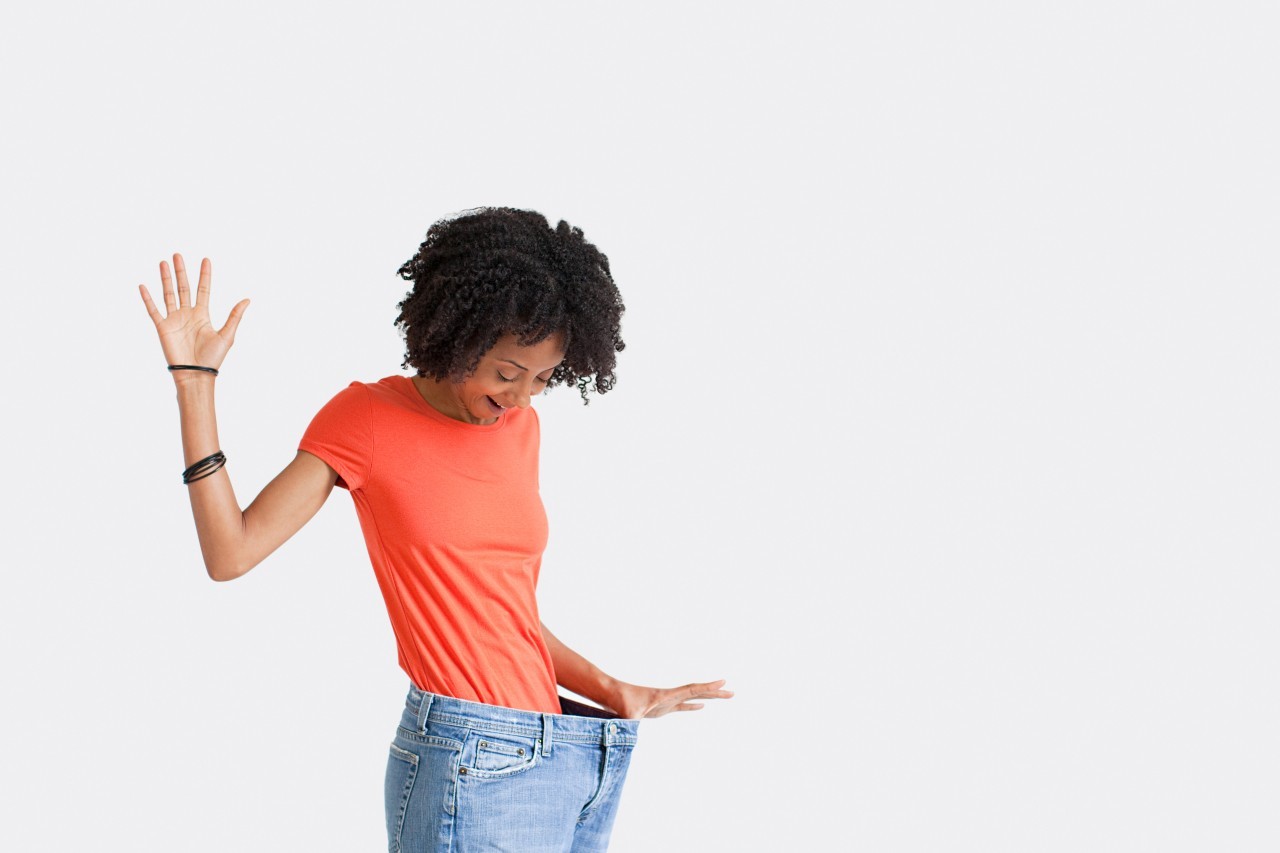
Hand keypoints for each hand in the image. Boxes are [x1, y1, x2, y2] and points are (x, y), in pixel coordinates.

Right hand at [139, 254, 248, 378]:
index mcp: (203, 315)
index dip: (205, 275)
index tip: (206, 260)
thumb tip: (247, 299)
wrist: (196, 374)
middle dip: (181, 272)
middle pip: (184, 287)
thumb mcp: (227, 335)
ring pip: (168, 294)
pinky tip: (143, 286)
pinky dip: (148, 298)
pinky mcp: (163, 328)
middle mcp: (188, 314)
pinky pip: (153, 310)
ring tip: (163, 262)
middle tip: (178, 255)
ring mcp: (174, 320)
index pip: (203, 290)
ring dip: (165, 279)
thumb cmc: (213, 358)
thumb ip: (235, 316)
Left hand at [605, 679, 733, 719]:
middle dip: (715, 693)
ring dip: (707, 698)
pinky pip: (682, 706)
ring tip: (723, 696)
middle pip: (696, 692)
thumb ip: (633, 720)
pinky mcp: (661, 708)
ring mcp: (666, 702)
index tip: (723, 683)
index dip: (707, 688)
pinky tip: (701, 707)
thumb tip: (634, 727)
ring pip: (692, 698)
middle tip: (732, 692)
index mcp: (666, 696)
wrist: (611, 694)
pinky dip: (693, 706)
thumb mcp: (628, 714)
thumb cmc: (620, 703)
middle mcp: (669, 696)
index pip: (690, 690)